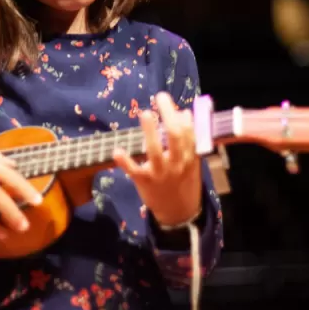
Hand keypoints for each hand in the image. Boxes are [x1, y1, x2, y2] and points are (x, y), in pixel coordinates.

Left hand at [112, 92, 202, 227]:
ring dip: (149, 131)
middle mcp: (177, 163)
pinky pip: (134, 170)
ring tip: (145, 113)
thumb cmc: (183, 181)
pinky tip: (116, 150)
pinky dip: (125, 161)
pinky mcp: (145, 181)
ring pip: (155, 150)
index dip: (182, 116)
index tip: (171, 102)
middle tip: (160, 97)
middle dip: (168, 115)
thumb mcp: (191, 162)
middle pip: (175, 136)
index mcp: (190, 157)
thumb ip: (188, 140)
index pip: (189, 133)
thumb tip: (183, 113)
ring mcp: (160, 172)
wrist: (179, 213)